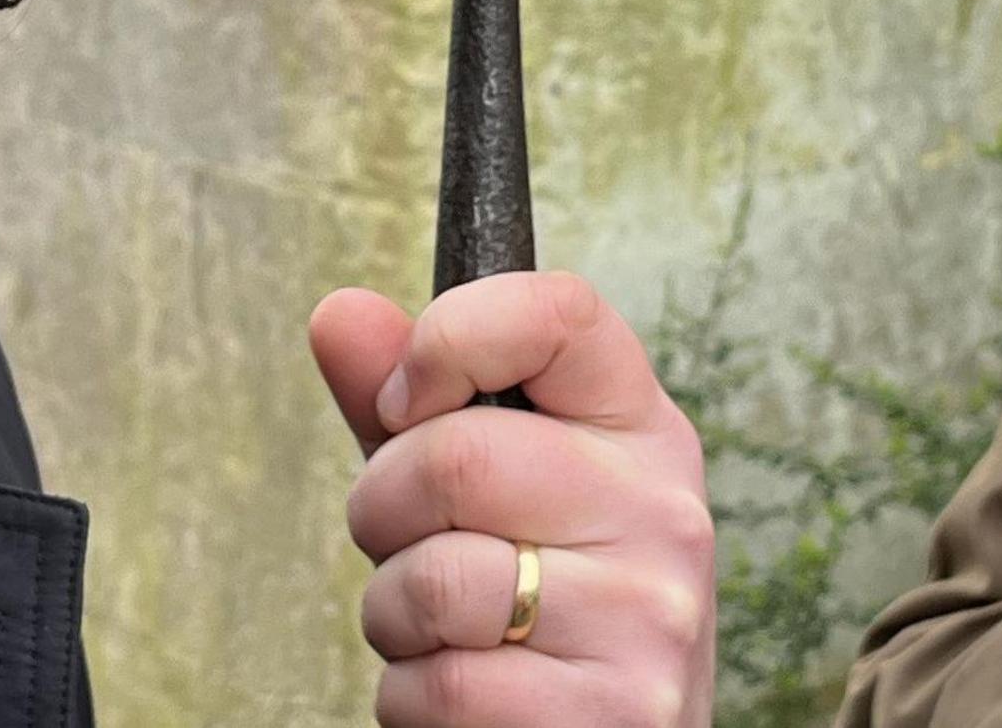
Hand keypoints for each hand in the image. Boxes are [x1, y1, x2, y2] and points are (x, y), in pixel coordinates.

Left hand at [311, 273, 716, 727]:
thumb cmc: (543, 605)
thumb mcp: (490, 491)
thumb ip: (411, 406)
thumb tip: (338, 313)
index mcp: (640, 431)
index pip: (558, 313)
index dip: (451, 337)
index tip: (408, 399)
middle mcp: (662, 513)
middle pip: (457, 459)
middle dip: (382, 511)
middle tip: (408, 545)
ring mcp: (646, 619)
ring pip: (436, 583)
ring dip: (393, 616)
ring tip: (441, 631)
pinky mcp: (611, 715)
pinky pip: (442, 689)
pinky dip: (413, 700)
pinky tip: (468, 696)